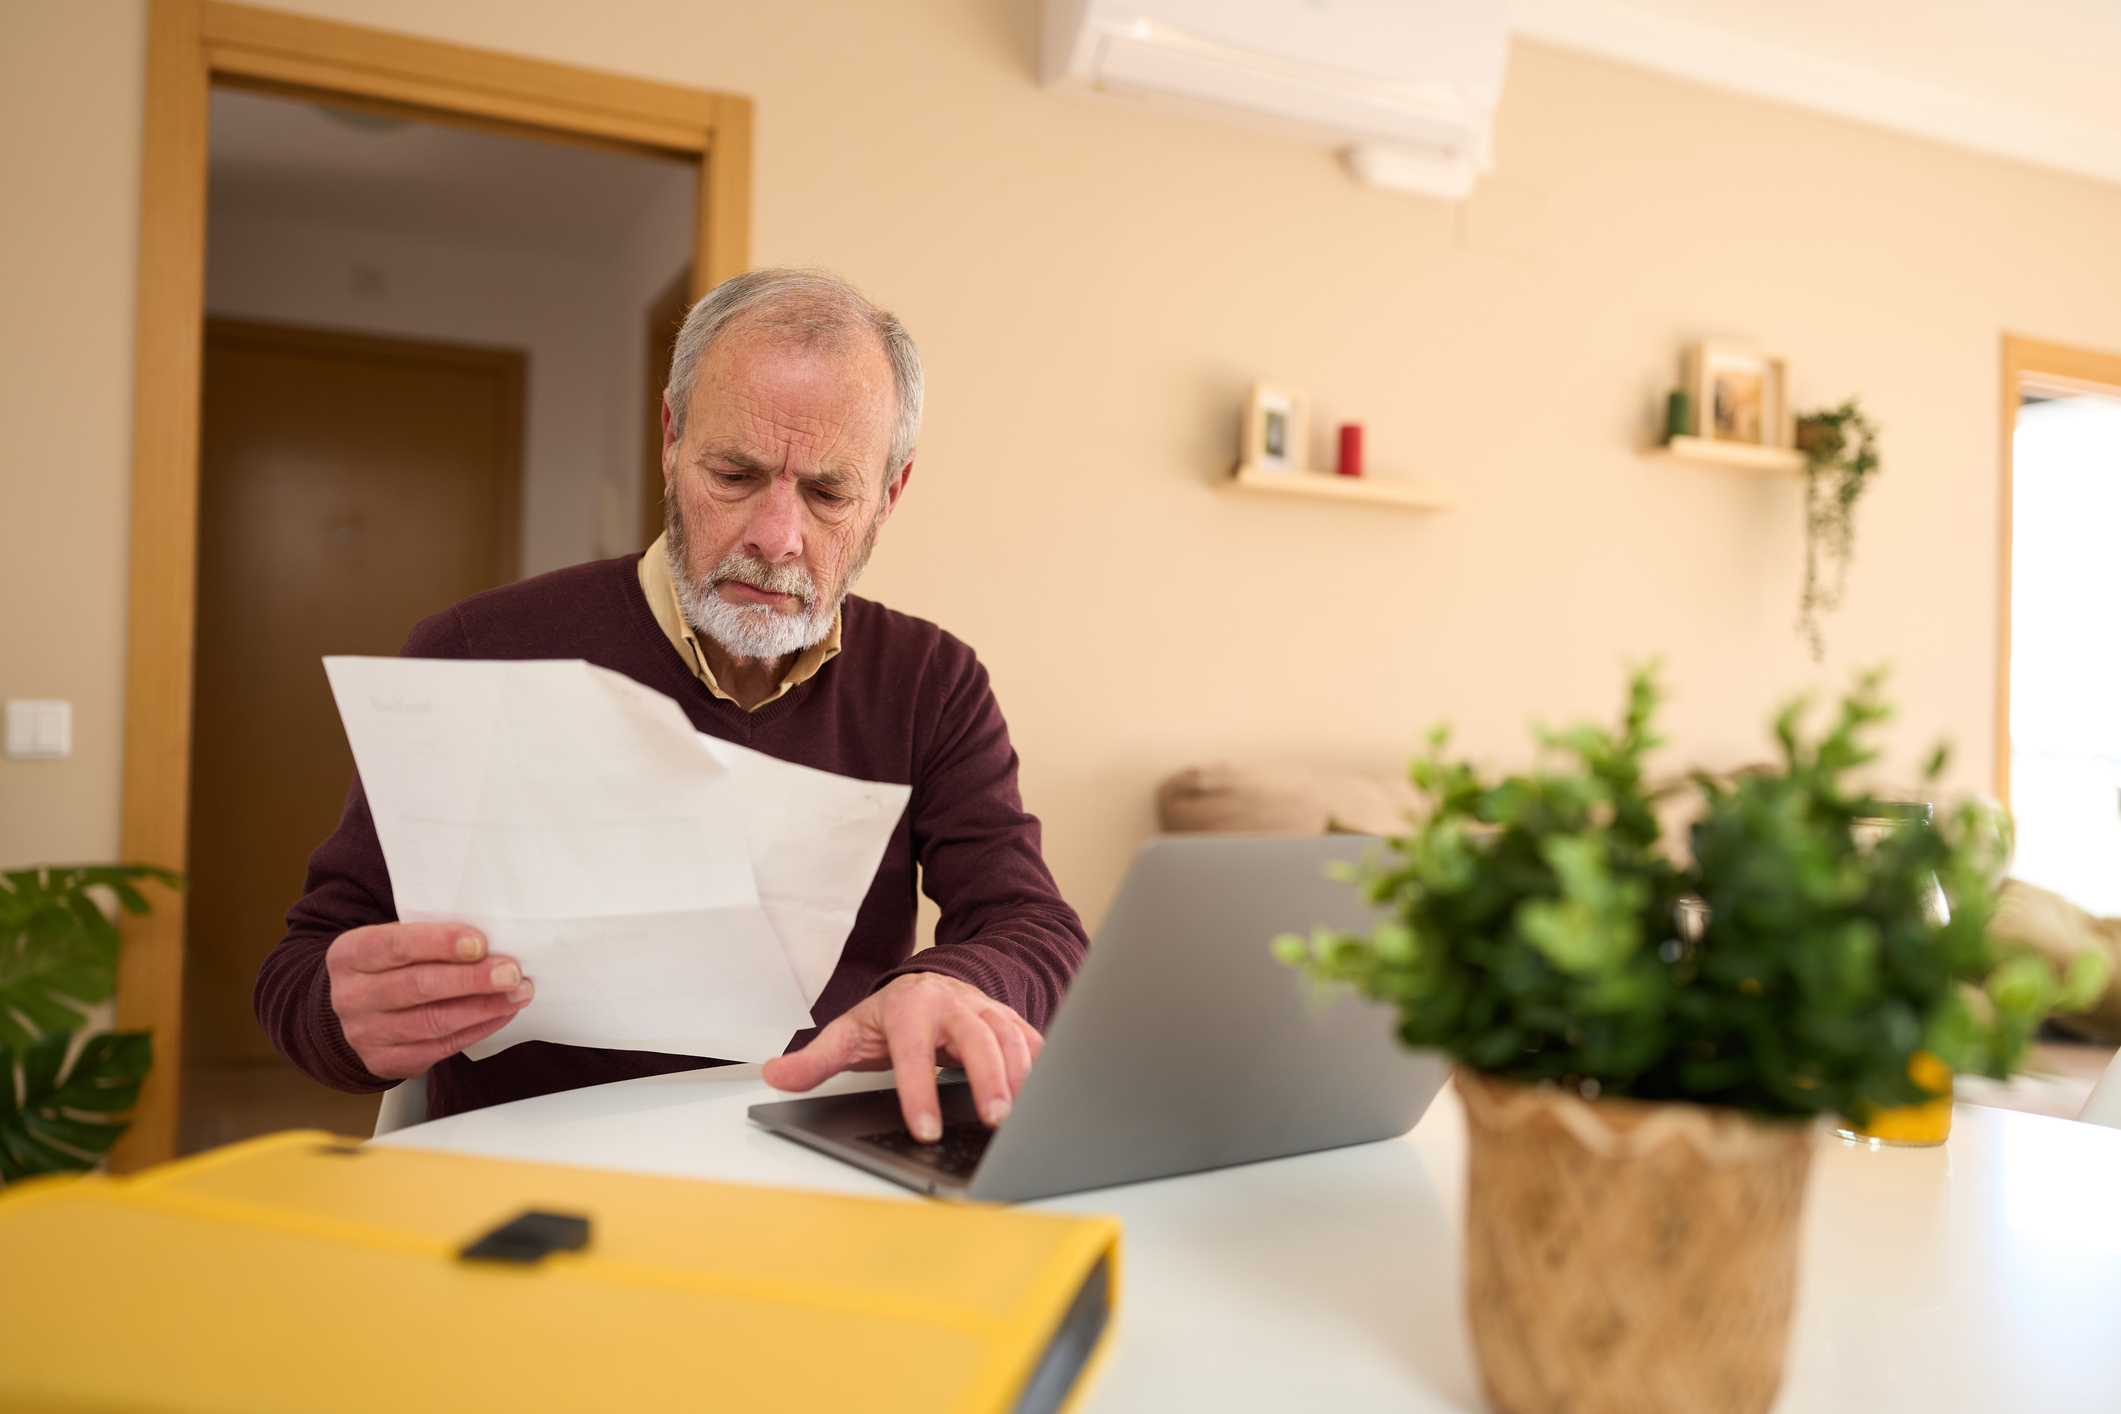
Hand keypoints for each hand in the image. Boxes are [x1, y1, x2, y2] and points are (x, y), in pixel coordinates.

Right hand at [325, 923, 532, 1079]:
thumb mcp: (393, 940)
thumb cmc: (388, 966)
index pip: (397, 945)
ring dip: (483, 1007)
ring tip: (517, 994)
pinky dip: (476, 1029)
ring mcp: (365, 1033)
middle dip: (471, 979)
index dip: (440, 943)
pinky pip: (439, 1047)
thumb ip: (430, 937)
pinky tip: (501, 1014)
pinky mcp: (385, 1061)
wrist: (357, 1009)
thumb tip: (490, 936)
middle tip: (511, 973)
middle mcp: (351, 996)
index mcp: (350, 955)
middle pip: (418, 986)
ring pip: (432, 1021)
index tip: (480, 943)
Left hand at [761, 972, 1041, 1142]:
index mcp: (909, 1007)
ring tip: (1021, 1117)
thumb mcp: (848, 1033)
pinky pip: (1034, 1039)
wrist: (930, 982)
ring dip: (1021, 1076)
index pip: (913, 1051)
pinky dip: (1044, 1067)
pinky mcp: (1010, 1019)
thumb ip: (815, 1060)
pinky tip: (1046, 1097)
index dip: (919, 1090)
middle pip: (976, 1037)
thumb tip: (774, 1076)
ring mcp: (986, 1009)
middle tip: (994, 1120)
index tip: (924, 1130)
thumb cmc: (891, 1016)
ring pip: (1012, 1037)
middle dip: (989, 1078)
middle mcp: (953, 1004)